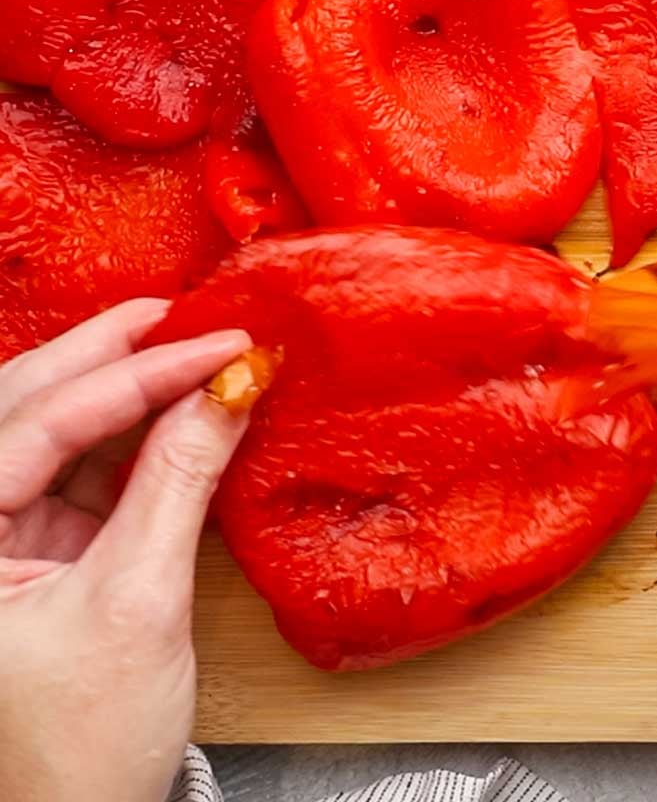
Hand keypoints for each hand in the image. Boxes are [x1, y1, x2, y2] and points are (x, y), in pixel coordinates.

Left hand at [0, 301, 250, 801]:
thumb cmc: (81, 743)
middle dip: (113, 352)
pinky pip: (87, 465)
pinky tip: (186, 405)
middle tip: (195, 313)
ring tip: (195, 344)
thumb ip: (180, 481)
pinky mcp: (43, 546)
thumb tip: (233, 387)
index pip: (45, 422)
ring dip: (127, 384)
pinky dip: (140, 432)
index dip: (142, 373)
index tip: (225, 342)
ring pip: (57, 425)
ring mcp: (1, 533)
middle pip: (28, 402)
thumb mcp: (139, 602)